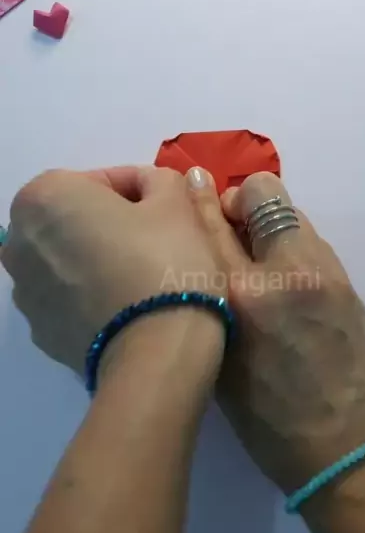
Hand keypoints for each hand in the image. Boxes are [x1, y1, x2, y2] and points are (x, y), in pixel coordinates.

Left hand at [1, 166, 226, 378]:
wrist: (158, 353)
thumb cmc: (166, 261)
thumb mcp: (177, 201)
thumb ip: (159, 180)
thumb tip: (150, 187)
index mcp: (43, 196)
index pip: (101, 179)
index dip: (142, 189)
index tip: (170, 206)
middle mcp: (19, 241)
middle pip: (77, 218)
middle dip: (113, 222)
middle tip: (159, 237)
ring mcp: (24, 291)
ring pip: (70, 259)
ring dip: (100, 258)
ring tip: (145, 274)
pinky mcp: (41, 332)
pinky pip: (70, 298)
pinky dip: (93, 294)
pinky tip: (130, 305)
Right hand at [189, 171, 364, 494]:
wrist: (349, 450)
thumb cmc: (269, 425)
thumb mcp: (221, 364)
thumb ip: (207, 304)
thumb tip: (197, 260)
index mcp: (240, 300)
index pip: (212, 226)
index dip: (199, 199)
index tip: (190, 182)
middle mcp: (285, 272)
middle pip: (262, 194)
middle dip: (241, 202)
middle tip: (231, 232)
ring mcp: (324, 273)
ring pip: (291, 213)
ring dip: (268, 222)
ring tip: (257, 259)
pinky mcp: (347, 281)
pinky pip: (310, 241)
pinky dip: (290, 244)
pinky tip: (284, 279)